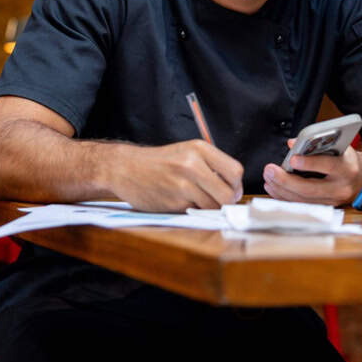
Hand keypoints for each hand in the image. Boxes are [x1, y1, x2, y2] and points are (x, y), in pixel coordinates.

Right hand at [109, 140, 243, 211]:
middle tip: (217, 202)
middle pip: (229, 193)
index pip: (235, 171)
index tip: (230, 190)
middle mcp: (193, 164)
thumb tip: (234, 188)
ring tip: (195, 200)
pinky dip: (193, 211)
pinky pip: (196, 212)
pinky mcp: (173, 202)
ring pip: (214, 206)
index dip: (235, 185)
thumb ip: (210, 166)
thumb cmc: (158, 163)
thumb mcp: (186, 152)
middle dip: (226, 202)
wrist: (125, 168)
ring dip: (209, 208)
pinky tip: (181, 202)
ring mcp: (183, 184)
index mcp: (199, 148)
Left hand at [263, 141, 361, 205]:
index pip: (328, 166)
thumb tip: (293, 144)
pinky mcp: (324, 207)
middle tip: (270, 170)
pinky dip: (285, 196)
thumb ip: (317, 144)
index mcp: (346, 168)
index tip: (292, 159)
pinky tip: (273, 187)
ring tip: (268, 178)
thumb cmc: (345, 158)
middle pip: (310, 189)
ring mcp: (333, 201)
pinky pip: (302, 205)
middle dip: (286, 180)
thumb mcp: (338, 145)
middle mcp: (340, 188)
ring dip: (281, 189)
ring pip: (303, 200)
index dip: (309, 163)